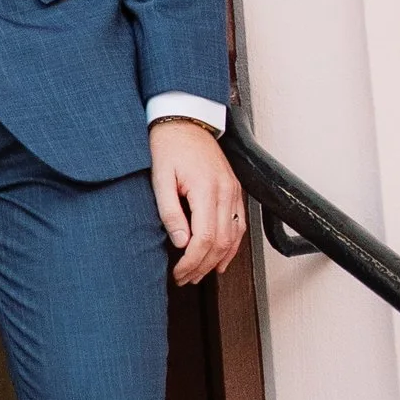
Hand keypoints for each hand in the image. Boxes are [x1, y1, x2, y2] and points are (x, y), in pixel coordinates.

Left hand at [150, 119, 245, 283]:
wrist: (184, 121)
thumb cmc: (168, 146)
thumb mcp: (160, 177)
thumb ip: (170, 211)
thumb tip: (181, 242)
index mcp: (207, 189)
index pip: (205, 238)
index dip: (192, 261)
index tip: (178, 272)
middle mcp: (226, 192)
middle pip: (221, 242)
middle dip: (203, 266)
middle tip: (184, 278)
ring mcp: (234, 191)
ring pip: (234, 237)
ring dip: (217, 260)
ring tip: (198, 275)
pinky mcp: (235, 190)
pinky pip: (239, 224)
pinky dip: (231, 246)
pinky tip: (220, 259)